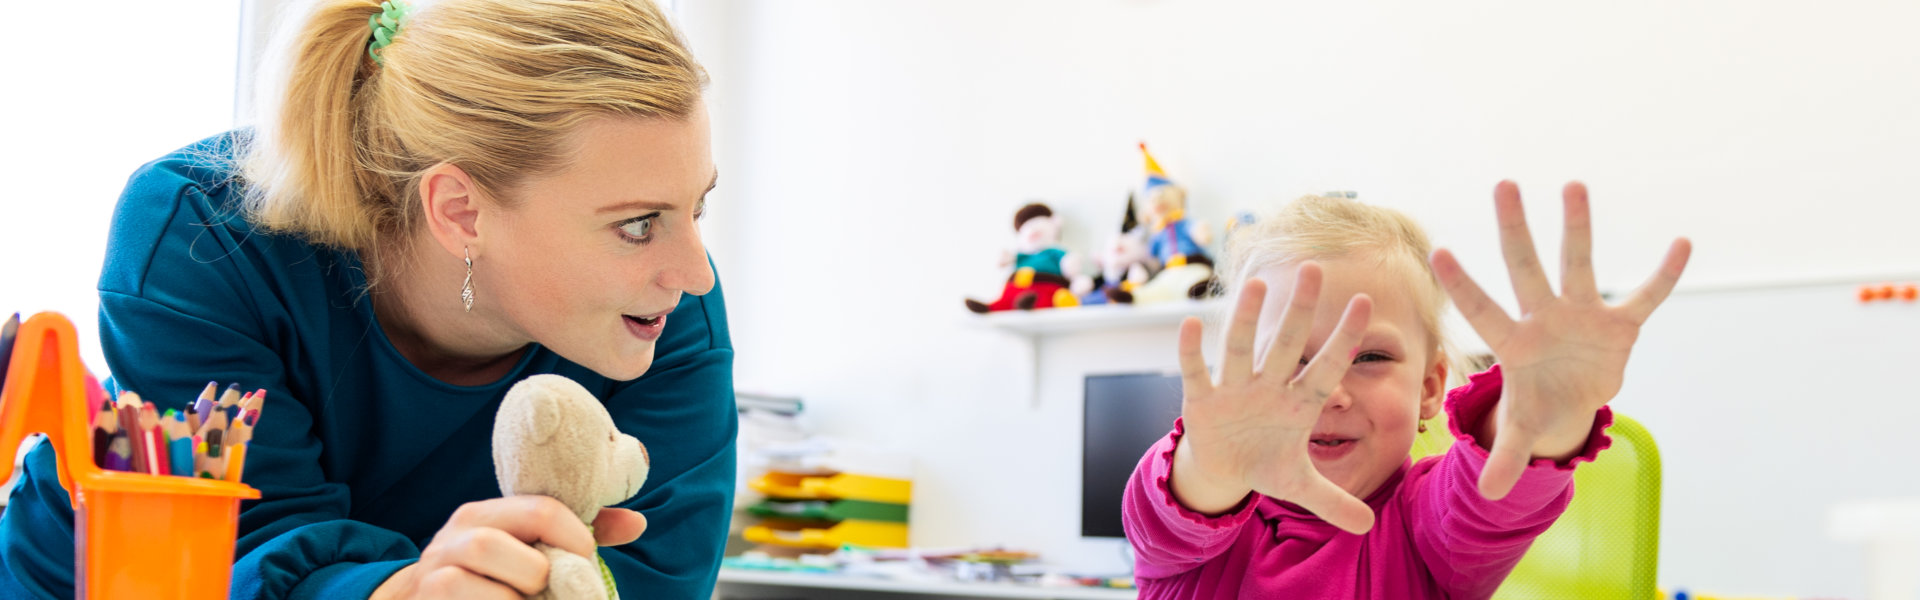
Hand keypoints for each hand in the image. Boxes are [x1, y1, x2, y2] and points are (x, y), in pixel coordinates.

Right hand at [370, 496, 647, 599]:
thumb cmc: (493, 575)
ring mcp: (432, 577)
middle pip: (490, 546)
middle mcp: (452, 539)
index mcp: (483, 514)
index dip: (574, 539)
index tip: (587, 562)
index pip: (539, 510)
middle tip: (547, 591)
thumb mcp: (527, 548)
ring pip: (471, 585)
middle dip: (530, 575)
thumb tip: (637, 523)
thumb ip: (577, 535)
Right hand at [1169, 263, 1377, 533]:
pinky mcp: (1202, 400)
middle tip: (1315, 268)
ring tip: (1255, 284)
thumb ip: (1334, 502)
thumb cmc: (1265, 462)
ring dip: (1246, 319)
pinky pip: (1197, 372)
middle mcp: (1268, 387)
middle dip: (1299, 310)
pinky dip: (1192, 351)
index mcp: (1298, 403)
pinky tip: (1191, 323)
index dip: (1345, 340)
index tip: (1367, 303)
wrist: (1223, 468)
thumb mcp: (1300, 486)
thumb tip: (1369, 527)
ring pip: (1240, 348)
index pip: (1327, 367)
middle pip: (1287, 344)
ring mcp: (1234, 390)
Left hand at [1429, 181, 1689, 499]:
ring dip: (1577, 227)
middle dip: (1514, 229)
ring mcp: (1581, 315)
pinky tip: (1683, 243)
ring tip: (1572, 184)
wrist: (1572, 398)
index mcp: (1514, 343)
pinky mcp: (1620, 323)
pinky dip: (1664, 275)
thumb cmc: (1537, 404)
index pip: (1483, 310)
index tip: (1438, 252)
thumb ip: (1506, 455)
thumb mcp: (1521, 429)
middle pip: (1524, 268)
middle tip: (1502, 184)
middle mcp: (1543, 317)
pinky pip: (1646, 296)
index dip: (1463, 286)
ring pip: (1579, 263)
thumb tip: (1485, 496)